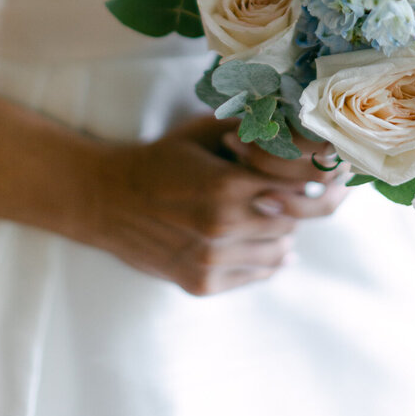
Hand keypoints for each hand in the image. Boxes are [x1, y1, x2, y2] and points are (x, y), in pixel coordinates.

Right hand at [88, 115, 342, 295]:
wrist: (107, 199)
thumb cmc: (162, 158)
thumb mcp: (205, 132)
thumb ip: (253, 135)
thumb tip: (302, 139)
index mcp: (226, 184)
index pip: (298, 189)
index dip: (306, 180)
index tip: (307, 175)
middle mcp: (222, 226)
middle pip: (292, 222)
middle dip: (291, 206)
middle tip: (281, 193)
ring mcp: (211, 259)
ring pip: (278, 252)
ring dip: (278, 234)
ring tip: (262, 216)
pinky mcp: (201, 283)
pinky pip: (255, 275)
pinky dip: (260, 259)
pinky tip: (250, 240)